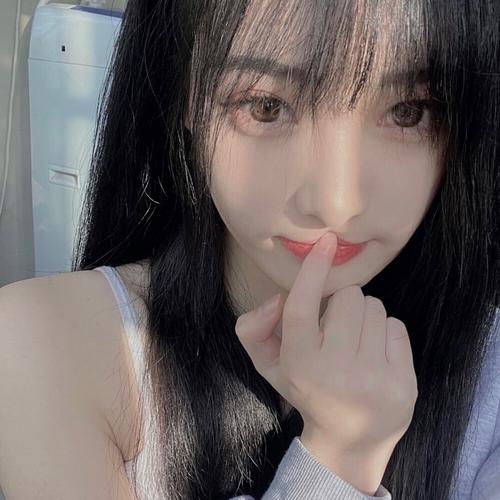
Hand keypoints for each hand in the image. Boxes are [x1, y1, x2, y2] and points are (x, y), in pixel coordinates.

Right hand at [234, 232, 417, 465]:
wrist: (349, 440)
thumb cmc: (306, 390)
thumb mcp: (269, 365)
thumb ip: (254, 329)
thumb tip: (277, 298)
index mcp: (299, 364)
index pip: (301, 308)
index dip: (312, 272)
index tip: (326, 243)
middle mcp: (336, 372)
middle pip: (348, 297)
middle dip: (341, 303)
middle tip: (336, 327)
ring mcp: (373, 380)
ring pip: (374, 308)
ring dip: (363, 316)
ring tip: (355, 342)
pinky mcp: (403, 384)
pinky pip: (396, 327)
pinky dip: (384, 333)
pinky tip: (375, 355)